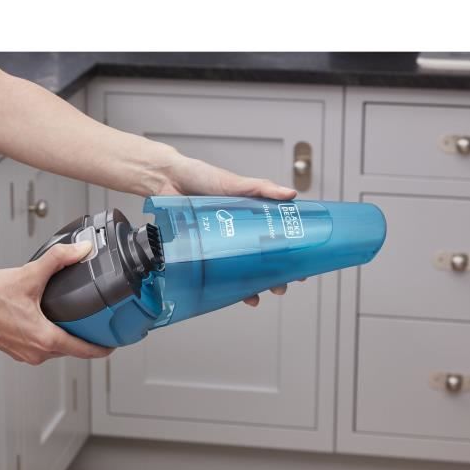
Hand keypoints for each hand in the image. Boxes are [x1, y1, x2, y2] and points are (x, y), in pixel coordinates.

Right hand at [0, 241, 112, 364]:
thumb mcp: (29, 275)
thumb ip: (58, 260)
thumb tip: (80, 250)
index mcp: (44, 338)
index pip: (83, 350)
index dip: (102, 348)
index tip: (113, 345)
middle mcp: (36, 352)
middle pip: (71, 349)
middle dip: (85, 337)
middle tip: (97, 323)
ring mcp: (25, 353)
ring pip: (55, 349)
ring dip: (65, 336)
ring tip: (74, 319)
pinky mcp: (15, 349)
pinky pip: (40, 347)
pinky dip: (49, 335)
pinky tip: (48, 319)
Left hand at [156, 149, 302, 304]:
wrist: (167, 179)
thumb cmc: (199, 176)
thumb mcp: (233, 182)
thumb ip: (261, 188)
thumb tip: (290, 194)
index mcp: (250, 214)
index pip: (276, 235)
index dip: (290, 251)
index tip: (302, 265)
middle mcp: (236, 230)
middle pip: (261, 257)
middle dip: (274, 275)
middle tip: (282, 286)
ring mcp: (219, 241)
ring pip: (241, 268)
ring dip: (253, 284)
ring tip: (260, 293)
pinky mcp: (201, 249)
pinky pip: (216, 271)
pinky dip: (226, 284)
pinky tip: (234, 293)